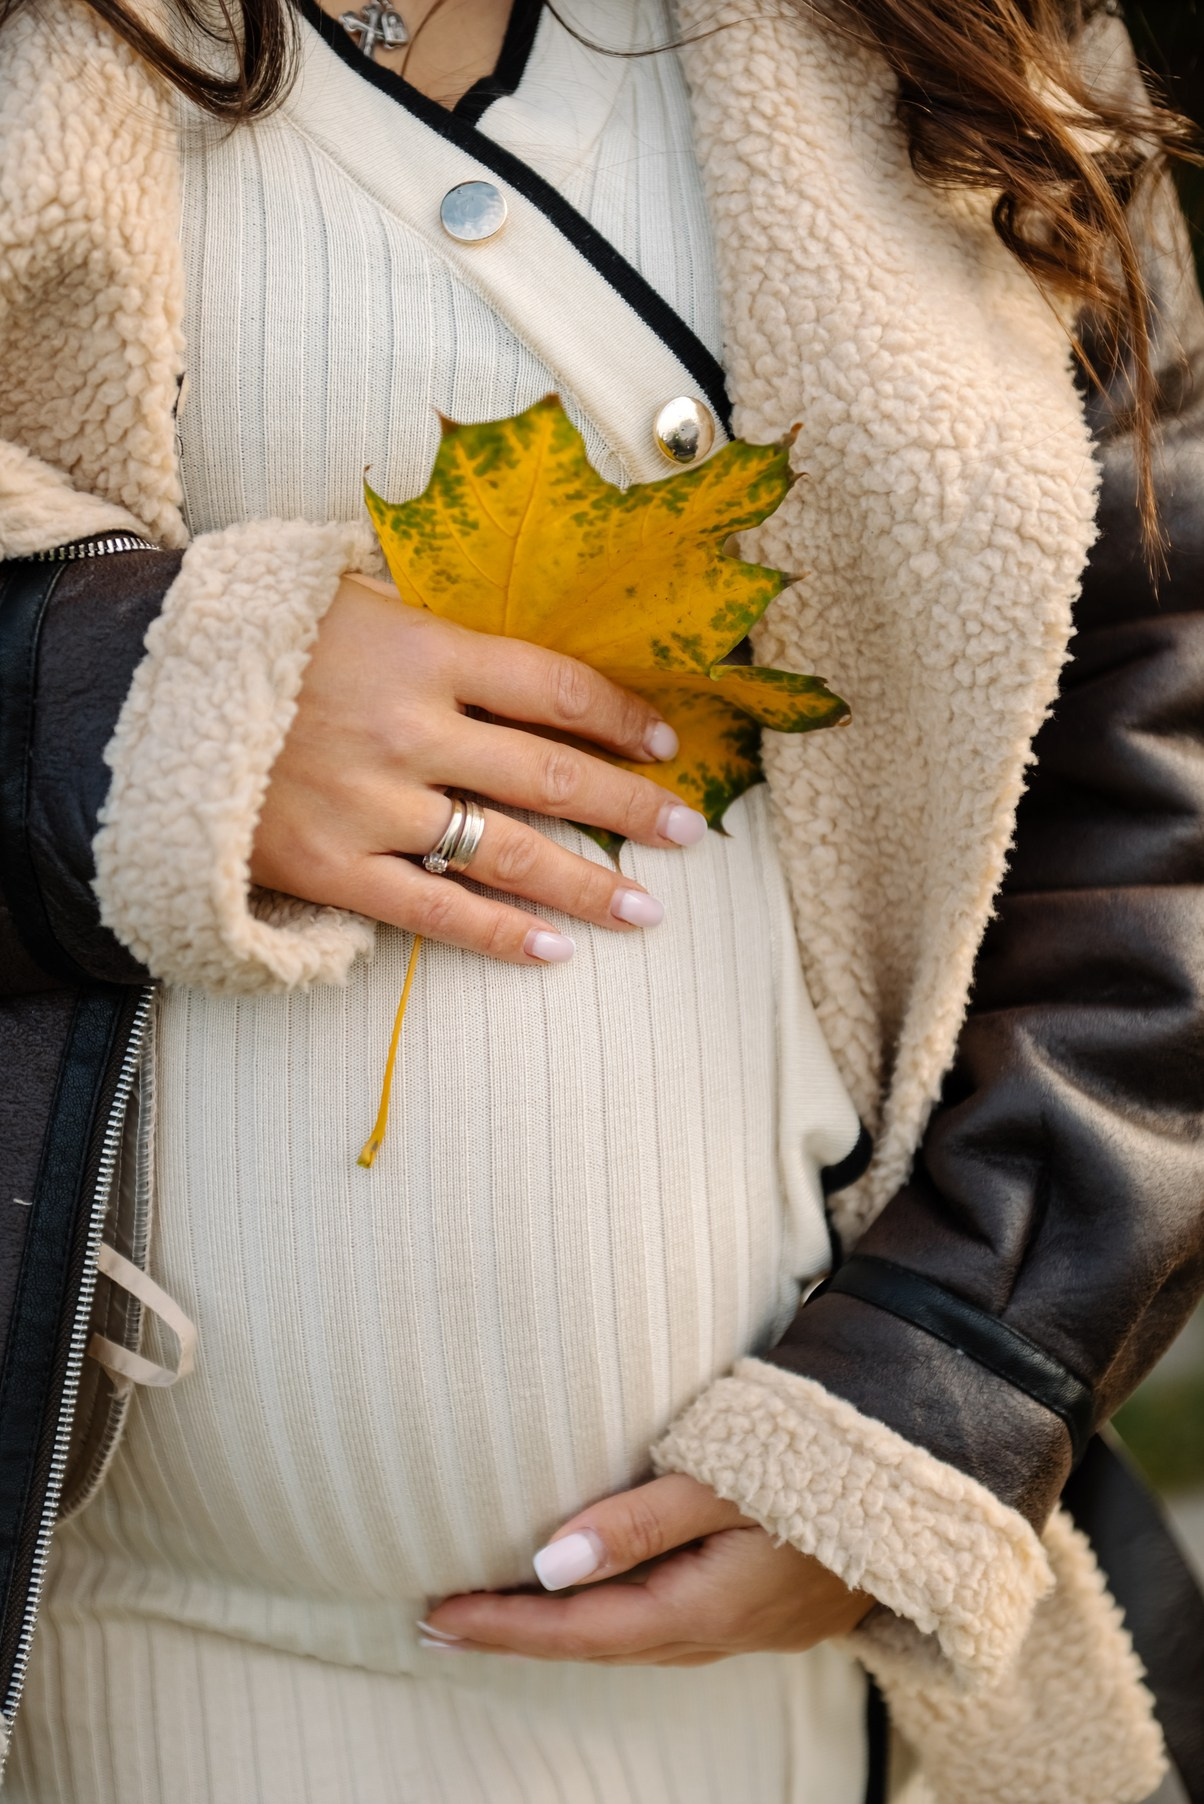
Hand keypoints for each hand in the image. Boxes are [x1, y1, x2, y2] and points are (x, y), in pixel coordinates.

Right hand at [252, 575, 707, 962]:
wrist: (143, 693)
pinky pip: (434, 911)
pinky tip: (557, 949)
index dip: (620, 718)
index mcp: (423, 649)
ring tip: (646, 907)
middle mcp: (409, 727)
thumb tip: (532, 666)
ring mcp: (372, 803)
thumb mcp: (357, 605)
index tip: (663, 743)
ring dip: (589, 882)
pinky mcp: (330, 865)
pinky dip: (501, 934)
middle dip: (630, 807)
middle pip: (550, 773)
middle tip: (688, 834)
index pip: (553, 686)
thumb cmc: (263, 641)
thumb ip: (443, 637)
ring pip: (508, 851)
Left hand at [420, 1473, 872, 1665]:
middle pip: (593, 1644)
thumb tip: (548, 1563)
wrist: (927, 1477)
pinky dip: (605, 1620)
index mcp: (703, 1608)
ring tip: (493, 1615)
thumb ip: (637, 1521)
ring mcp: (742, 1628)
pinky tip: (588, 1601)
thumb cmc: (825, 1461)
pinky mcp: (757, 1608)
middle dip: (514, 1635)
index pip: (576, 1627)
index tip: (434, 1614)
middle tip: (437, 1622)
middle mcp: (716, 1634)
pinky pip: (659, 1627)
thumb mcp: (725, 1479)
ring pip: (625, 1641)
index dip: (502, 1623)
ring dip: (556, 1632)